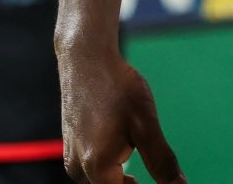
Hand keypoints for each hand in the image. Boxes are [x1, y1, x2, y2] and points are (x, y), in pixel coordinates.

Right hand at [59, 44, 184, 183]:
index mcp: (97, 166)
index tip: (159, 180)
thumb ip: (161, 160)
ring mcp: (71, 158)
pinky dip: (110, 164)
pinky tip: (121, 141)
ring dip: (120, 175)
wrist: (86, 60)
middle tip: (154, 169)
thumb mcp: (146, 123)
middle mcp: (78, 168)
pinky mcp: (70, 148)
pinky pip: (93, 167)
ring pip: (102, 179)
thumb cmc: (117, 88)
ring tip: (133, 148)